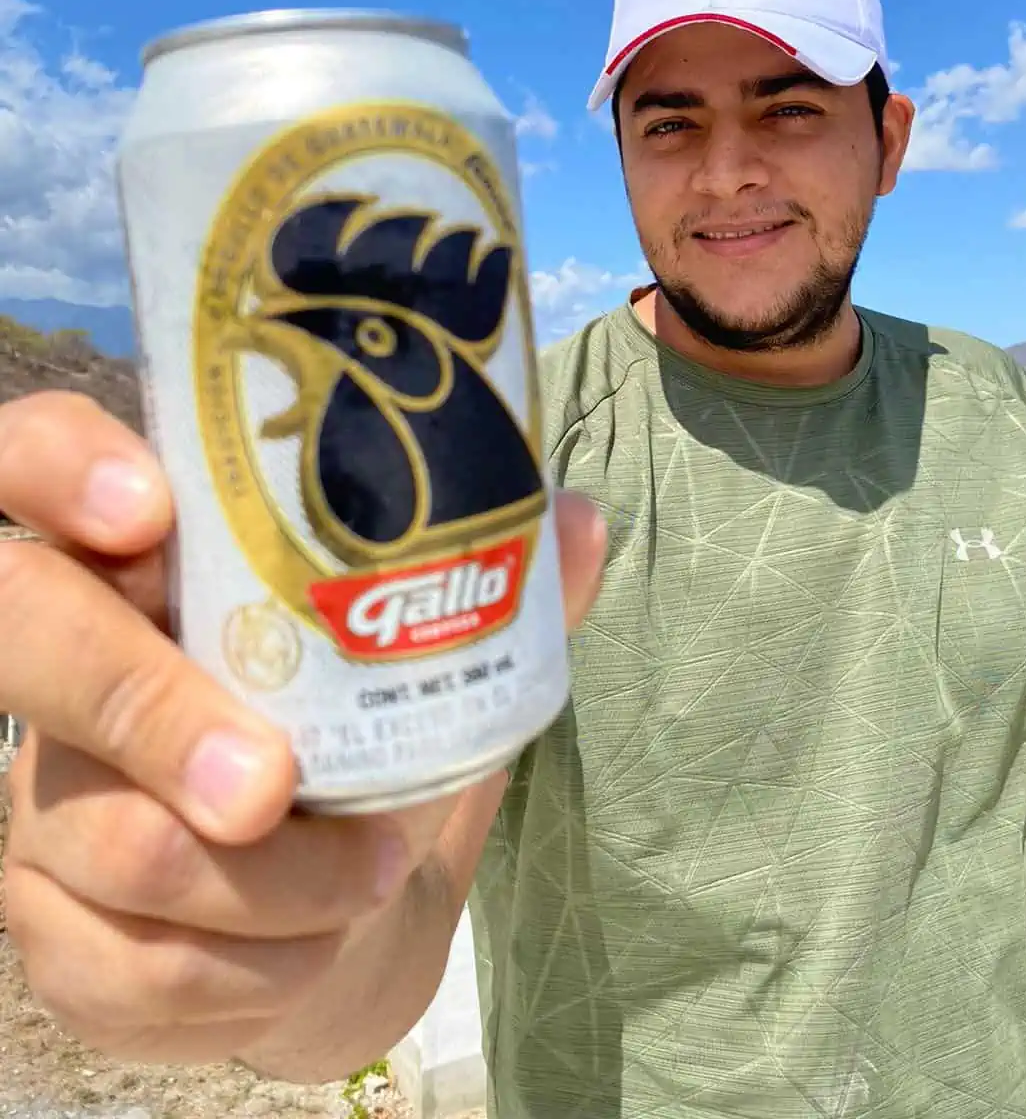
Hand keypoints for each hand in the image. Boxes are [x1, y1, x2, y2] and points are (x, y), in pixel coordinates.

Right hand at [0, 390, 604, 1064]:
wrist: (338, 920)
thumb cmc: (371, 749)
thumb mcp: (429, 657)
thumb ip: (494, 584)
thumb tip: (573, 519)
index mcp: (146, 559)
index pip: (31, 456)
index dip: (60, 467)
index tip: (148, 508)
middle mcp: (63, 659)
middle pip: (27, 633)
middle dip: (152, 708)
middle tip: (273, 780)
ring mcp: (42, 798)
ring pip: (115, 836)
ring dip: (277, 879)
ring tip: (376, 869)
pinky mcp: (46, 929)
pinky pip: (131, 965)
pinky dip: (259, 966)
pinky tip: (317, 945)